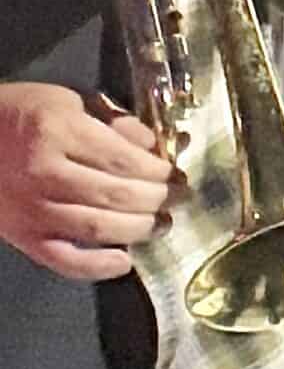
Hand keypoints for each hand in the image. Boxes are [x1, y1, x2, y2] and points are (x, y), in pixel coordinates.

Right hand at [0, 83, 180, 281]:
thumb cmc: (21, 114)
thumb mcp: (70, 100)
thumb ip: (115, 121)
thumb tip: (155, 146)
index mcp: (60, 132)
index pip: (123, 159)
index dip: (159, 172)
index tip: (177, 175)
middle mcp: (45, 173)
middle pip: (115, 195)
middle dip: (157, 200)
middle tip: (177, 199)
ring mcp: (31, 209)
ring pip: (96, 228)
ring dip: (138, 230)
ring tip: (161, 224)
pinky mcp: (21, 236)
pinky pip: (62, 260)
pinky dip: (96, 267)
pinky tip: (123, 262)